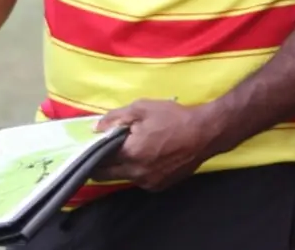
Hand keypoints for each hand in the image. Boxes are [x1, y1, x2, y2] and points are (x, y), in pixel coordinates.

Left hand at [92, 99, 218, 191]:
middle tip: (104, 151)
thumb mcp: (142, 109)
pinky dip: (138, 170)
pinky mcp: (160, 186)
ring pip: (124, 178)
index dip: (91, 153)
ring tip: (132, 150)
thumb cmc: (173, 118)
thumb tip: (95, 128)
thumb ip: (115, 118)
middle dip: (101, 165)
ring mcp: (148, 182)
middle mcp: (136, 173)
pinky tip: (148, 157)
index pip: (97, 161)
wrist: (205, 133)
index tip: (89, 147)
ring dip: (122, 167)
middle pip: (106, 175)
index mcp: (129, 154)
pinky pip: (140, 180)